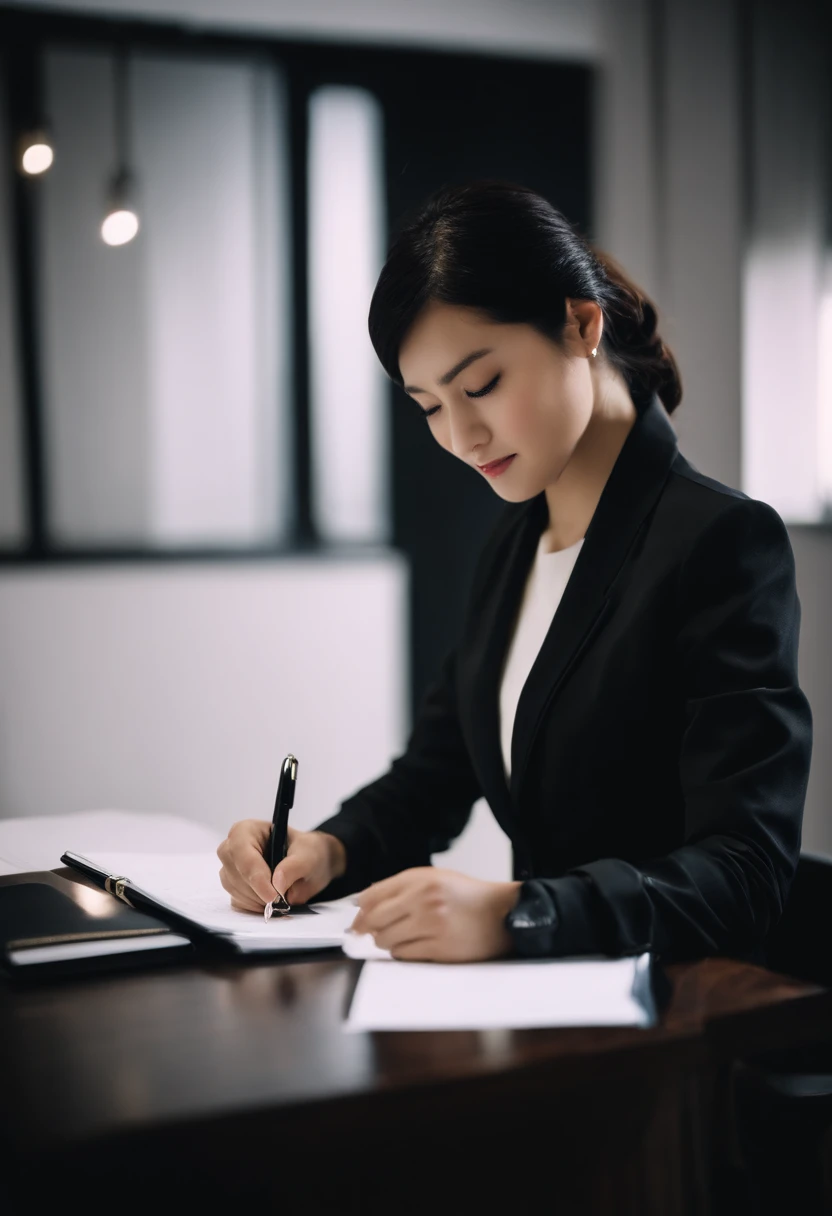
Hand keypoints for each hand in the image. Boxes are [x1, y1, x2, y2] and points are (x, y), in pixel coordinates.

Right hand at [217, 820, 346, 911]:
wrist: (309, 865)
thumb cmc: (306, 852)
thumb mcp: (308, 855)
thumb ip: (294, 867)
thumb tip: (277, 883)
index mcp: (247, 830)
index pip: (242, 852)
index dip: (256, 876)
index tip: (273, 895)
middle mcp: (232, 848)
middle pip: (235, 873)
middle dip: (258, 891)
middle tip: (282, 899)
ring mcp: (230, 869)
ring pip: (235, 890)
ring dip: (258, 900)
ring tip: (281, 896)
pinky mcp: (233, 888)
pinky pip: (238, 903)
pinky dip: (255, 907)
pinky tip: (271, 900)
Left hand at [350, 867, 521, 961]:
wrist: (501, 913)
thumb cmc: (466, 895)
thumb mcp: (433, 878)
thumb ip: (400, 887)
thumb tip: (364, 904)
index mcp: (420, 879)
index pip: (373, 896)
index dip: (360, 911)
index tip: (357, 919)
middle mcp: (424, 900)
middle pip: (374, 920)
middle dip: (368, 930)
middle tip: (370, 933)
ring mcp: (432, 925)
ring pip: (386, 941)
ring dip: (386, 942)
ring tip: (399, 937)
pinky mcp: (440, 949)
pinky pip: (404, 955)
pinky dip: (402, 953)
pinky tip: (413, 946)